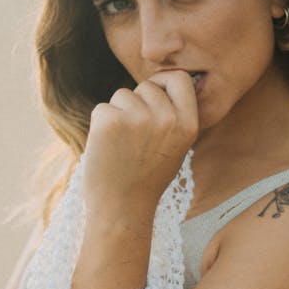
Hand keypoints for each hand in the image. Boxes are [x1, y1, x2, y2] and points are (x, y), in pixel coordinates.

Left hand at [83, 70, 198, 221]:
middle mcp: (167, 119)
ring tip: (121, 146)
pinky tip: (107, 148)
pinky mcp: (111, 120)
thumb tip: (160, 84)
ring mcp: (138, 118)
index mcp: (188, 125)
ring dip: (117, 114)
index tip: (154, 94)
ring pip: (122, 95)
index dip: (164, 82)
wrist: (122, 209)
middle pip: (147, 86)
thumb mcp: (175, 147)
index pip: (180, 79)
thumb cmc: (146, 178)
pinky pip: (102, 108)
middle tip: (134, 137)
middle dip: (137, 103)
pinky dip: (100, 125)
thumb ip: (173, 116)